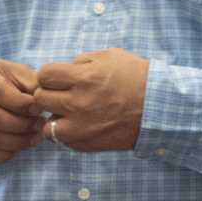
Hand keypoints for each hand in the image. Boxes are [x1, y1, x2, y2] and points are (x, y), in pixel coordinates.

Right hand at [0, 60, 44, 164]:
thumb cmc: (8, 81)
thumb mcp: (21, 74)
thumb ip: (33, 86)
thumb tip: (42, 104)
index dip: (20, 104)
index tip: (38, 109)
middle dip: (20, 125)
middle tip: (39, 125)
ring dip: (16, 142)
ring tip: (34, 137)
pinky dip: (5, 154)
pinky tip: (20, 146)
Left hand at [34, 49, 149, 152]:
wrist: (161, 108)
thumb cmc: (138, 78)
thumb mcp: (112, 57)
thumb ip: (84, 60)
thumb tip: (66, 68)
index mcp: (84, 77)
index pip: (44, 75)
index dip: (49, 76)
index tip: (57, 79)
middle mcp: (79, 102)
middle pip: (41, 99)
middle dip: (49, 95)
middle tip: (60, 96)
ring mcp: (82, 126)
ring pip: (47, 125)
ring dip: (54, 118)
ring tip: (67, 114)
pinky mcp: (87, 143)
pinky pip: (63, 140)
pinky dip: (67, 134)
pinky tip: (79, 126)